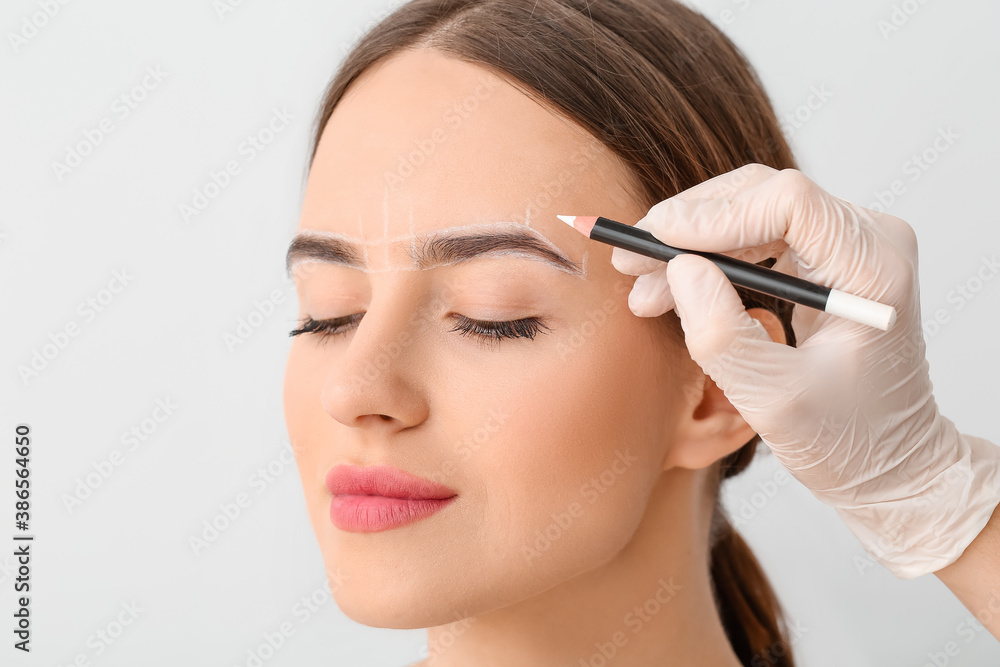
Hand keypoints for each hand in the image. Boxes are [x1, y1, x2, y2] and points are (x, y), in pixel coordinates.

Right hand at [611, 163, 999, 578]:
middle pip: (763, 194)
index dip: (712, 216)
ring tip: (642, 286)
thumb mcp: (772, 400)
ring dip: (691, 243)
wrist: (890, 463)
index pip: (789, 203)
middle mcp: (869, 240)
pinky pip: (758, 234)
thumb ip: (721, 334)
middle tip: (630, 263)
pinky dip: (710, 256)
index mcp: (873, 269)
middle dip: (689, 226)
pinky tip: (672, 287)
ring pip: (752, 209)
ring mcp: (849, 244)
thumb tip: (680, 269)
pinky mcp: (828, 258)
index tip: (653, 243)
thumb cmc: (847, 440)